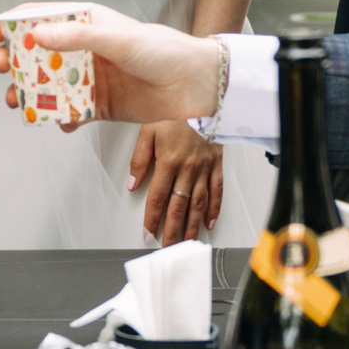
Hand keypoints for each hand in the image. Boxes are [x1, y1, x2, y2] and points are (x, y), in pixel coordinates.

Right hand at [0, 4, 223, 125]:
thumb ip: (77, 38)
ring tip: (19, 101)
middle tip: (2, 67)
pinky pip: (70, 113)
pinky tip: (62, 121)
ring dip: (30, 93)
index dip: (18, 23)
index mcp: (87, 24)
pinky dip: (60, 118)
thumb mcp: (118, 38)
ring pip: (49, 85)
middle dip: (15, 61)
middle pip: (38, 54)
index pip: (44, 17)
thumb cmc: (162, 50)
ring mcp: (89, 78)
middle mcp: (84, 50)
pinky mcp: (99, 105)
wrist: (194, 84)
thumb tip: (37, 34)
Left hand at [130, 122, 223, 241]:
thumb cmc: (175, 112)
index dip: (151, 219)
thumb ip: (139, 159)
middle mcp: (187, 170)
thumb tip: (132, 184)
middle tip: (168, 247)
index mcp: (167, 162)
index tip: (147, 233)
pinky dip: (214, 209)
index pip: (157, 198)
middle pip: (178, 207)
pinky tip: (209, 223)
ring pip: (197, 204)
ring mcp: (204, 169)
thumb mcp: (148, 130)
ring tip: (187, 242)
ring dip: (192, 226)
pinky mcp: (216, 166)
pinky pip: (217, 191)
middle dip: (172, 230)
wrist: (204, 100)